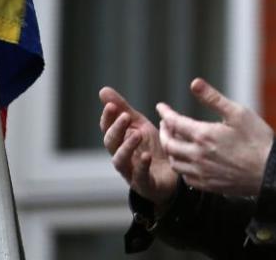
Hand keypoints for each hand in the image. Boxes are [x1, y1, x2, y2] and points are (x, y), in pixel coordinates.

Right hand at [99, 87, 178, 207]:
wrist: (173, 175)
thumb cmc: (152, 147)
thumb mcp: (139, 125)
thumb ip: (123, 109)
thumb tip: (102, 90)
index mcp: (119, 141)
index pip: (107, 128)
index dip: (108, 118)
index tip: (111, 105)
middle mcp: (121, 156)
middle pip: (110, 144)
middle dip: (116, 129)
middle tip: (126, 117)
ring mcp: (131, 172)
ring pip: (120, 161)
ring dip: (126, 147)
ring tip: (137, 135)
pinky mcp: (145, 185)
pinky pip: (140, 177)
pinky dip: (142, 167)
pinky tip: (147, 156)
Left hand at [156, 78, 273, 196]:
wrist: (271, 171)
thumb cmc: (257, 139)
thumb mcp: (237, 112)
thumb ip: (213, 98)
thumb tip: (194, 83)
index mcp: (204, 135)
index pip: (174, 122)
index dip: (165, 113)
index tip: (161, 107)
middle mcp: (198, 156)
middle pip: (169, 144)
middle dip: (163, 131)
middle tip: (165, 123)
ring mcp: (202, 173)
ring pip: (175, 162)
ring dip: (170, 150)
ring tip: (173, 140)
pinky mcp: (209, 185)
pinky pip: (186, 177)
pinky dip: (181, 166)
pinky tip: (186, 160)